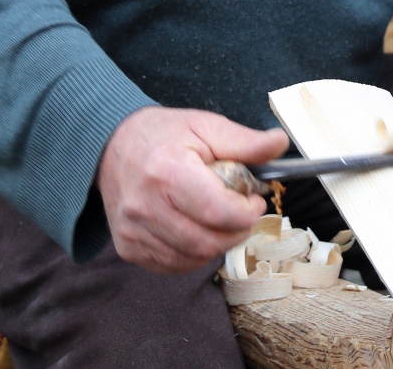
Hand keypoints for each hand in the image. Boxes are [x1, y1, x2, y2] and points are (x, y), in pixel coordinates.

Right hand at [97, 106, 287, 273]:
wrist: (112, 146)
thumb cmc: (163, 136)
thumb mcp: (205, 127)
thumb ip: (244, 141)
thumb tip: (280, 143)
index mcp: (167, 172)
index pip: (218, 212)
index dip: (246, 213)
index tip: (254, 201)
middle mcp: (145, 206)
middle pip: (207, 242)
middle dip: (236, 231)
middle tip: (242, 213)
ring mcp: (133, 231)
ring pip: (193, 258)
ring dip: (217, 244)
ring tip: (218, 219)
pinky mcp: (127, 248)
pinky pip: (173, 265)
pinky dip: (194, 254)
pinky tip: (196, 230)